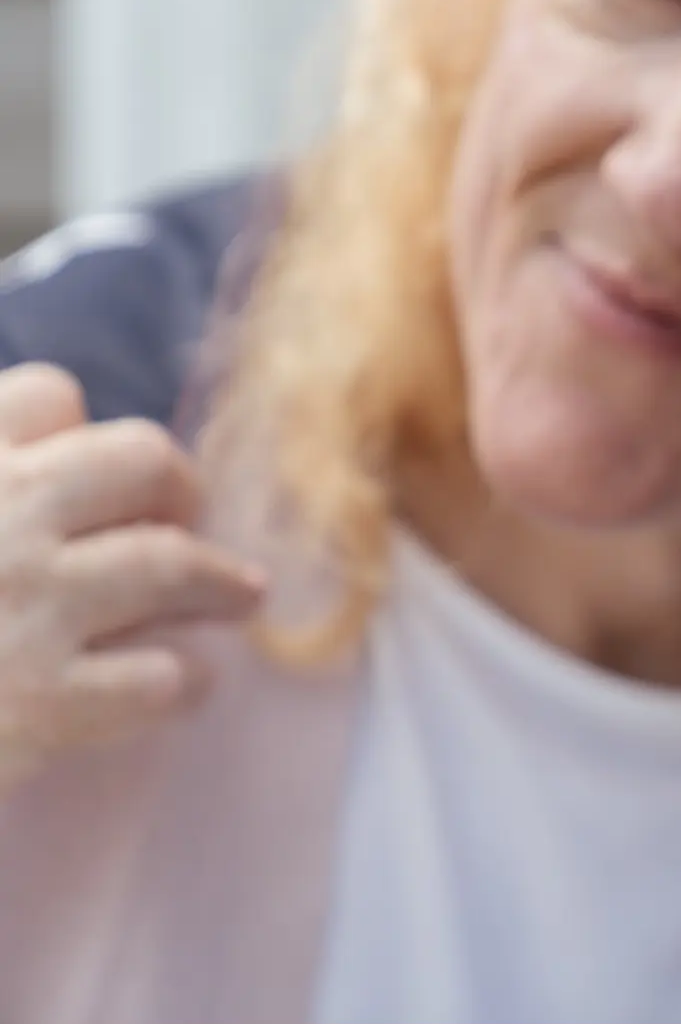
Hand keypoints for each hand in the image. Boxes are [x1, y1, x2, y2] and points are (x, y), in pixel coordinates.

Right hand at [0, 363, 262, 795]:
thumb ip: (0, 474)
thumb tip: (52, 420)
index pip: (46, 394)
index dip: (77, 434)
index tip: (89, 472)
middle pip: (142, 460)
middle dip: (177, 489)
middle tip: (184, 520)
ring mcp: (25, 605)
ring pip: (173, 563)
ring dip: (220, 582)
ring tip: (240, 596)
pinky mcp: (43, 703)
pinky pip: (165, 674)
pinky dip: (186, 678)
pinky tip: (182, 684)